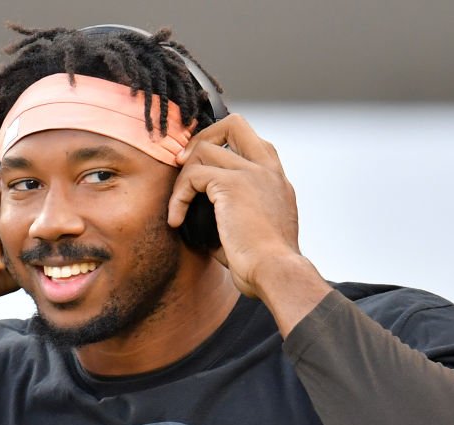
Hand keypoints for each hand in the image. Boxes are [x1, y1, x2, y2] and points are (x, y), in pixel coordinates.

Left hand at [167, 114, 302, 298]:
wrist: (275, 272)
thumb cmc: (264, 264)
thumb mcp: (255, 230)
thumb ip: (235, 211)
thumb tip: (203, 214)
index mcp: (276, 179)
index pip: (250, 142)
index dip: (221, 146)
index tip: (201, 169)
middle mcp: (268, 169)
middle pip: (234, 124)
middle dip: (202, 138)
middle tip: (183, 165)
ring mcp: (252, 172)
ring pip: (205, 149)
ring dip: (183, 176)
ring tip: (177, 206)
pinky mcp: (233, 184)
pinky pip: (192, 175)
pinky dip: (178, 197)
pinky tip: (177, 220)